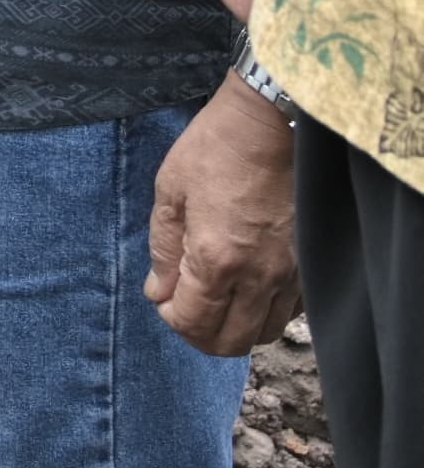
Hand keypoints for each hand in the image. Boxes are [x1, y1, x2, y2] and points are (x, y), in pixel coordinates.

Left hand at [146, 77, 304, 354]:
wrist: (268, 125)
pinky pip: (289, 312)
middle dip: (200, 334)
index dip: (172, 320)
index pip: (194, 322)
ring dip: (234, 327)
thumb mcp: (170, 193)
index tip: (162, 301)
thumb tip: (159, 292)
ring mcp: (290, 274)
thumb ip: (164, 249)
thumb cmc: (213, 151)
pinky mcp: (309, 266)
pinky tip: (245, 289)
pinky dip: (263, 313)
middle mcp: (258, 276)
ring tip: (213, 300)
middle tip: (183, 308)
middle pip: (231, 341)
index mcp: (217, 259)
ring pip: (263, 333)